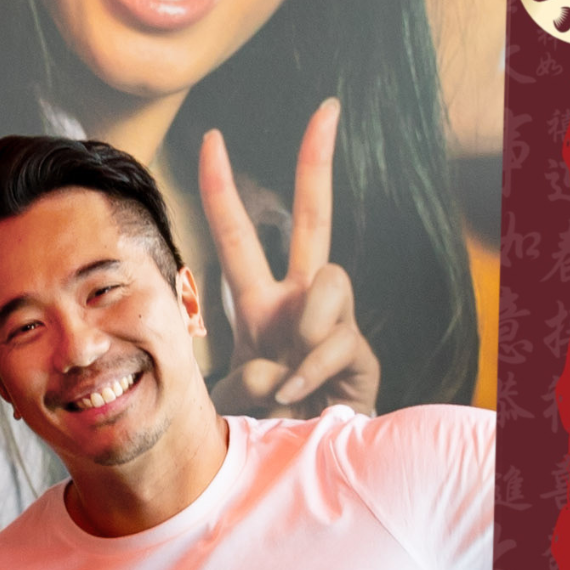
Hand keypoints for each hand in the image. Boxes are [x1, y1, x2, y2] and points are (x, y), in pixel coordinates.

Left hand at [208, 104, 380, 416]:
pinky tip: (298, 396)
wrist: (303, 460)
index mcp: (259, 303)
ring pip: (332, 278)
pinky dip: (310, 371)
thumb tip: (274, 366)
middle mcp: (299, 300)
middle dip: (317, 162)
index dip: (221, 188)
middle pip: (313, 218)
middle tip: (326, 109)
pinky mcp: (359, 351)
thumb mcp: (235, 396)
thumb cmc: (265, 422)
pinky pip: (336, 340)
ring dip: (306, 323)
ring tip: (288, 370)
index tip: (210, 136)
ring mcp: (332, 322)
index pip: (238, 236)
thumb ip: (244, 380)